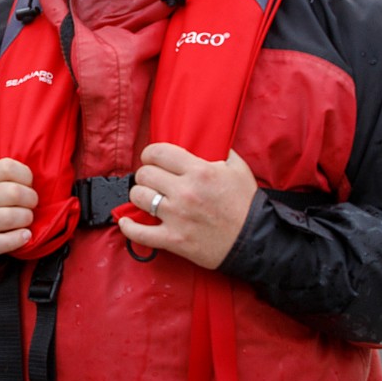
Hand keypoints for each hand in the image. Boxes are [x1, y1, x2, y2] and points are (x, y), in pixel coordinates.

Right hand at [0, 158, 38, 272]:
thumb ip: (7, 179)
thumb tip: (36, 179)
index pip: (7, 167)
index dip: (25, 176)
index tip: (27, 185)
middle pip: (13, 192)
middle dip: (31, 200)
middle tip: (31, 206)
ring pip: (10, 217)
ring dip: (26, 219)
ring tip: (26, 221)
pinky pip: (4, 241)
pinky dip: (19, 238)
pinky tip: (25, 236)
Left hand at [115, 143, 257, 269]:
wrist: (255, 241)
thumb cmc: (247, 205)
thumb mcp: (238, 168)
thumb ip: (220, 150)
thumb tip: (207, 139)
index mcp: (200, 171)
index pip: (158, 153)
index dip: (150, 154)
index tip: (151, 158)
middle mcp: (185, 192)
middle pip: (145, 174)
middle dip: (146, 175)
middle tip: (152, 179)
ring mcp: (177, 217)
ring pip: (139, 198)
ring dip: (140, 195)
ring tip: (146, 197)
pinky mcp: (174, 240)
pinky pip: (140, 234)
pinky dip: (129, 227)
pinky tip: (126, 220)